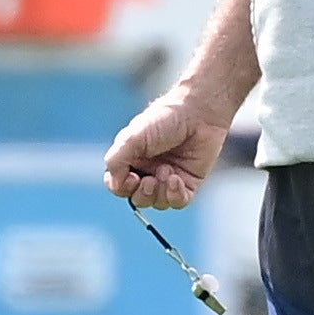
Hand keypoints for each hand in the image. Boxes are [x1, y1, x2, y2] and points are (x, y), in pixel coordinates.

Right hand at [104, 90, 230, 211]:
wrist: (198, 112)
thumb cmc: (164, 119)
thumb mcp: (132, 137)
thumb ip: (116, 159)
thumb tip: (115, 182)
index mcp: (132, 159)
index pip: (119, 185)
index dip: (121, 188)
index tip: (131, 178)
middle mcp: (149, 170)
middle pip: (138, 198)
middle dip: (142, 194)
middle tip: (149, 180)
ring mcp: (169, 177)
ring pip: (158, 203)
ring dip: (160, 192)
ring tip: (167, 171)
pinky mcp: (189, 181)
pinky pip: (178, 201)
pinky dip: (175, 196)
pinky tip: (176, 179)